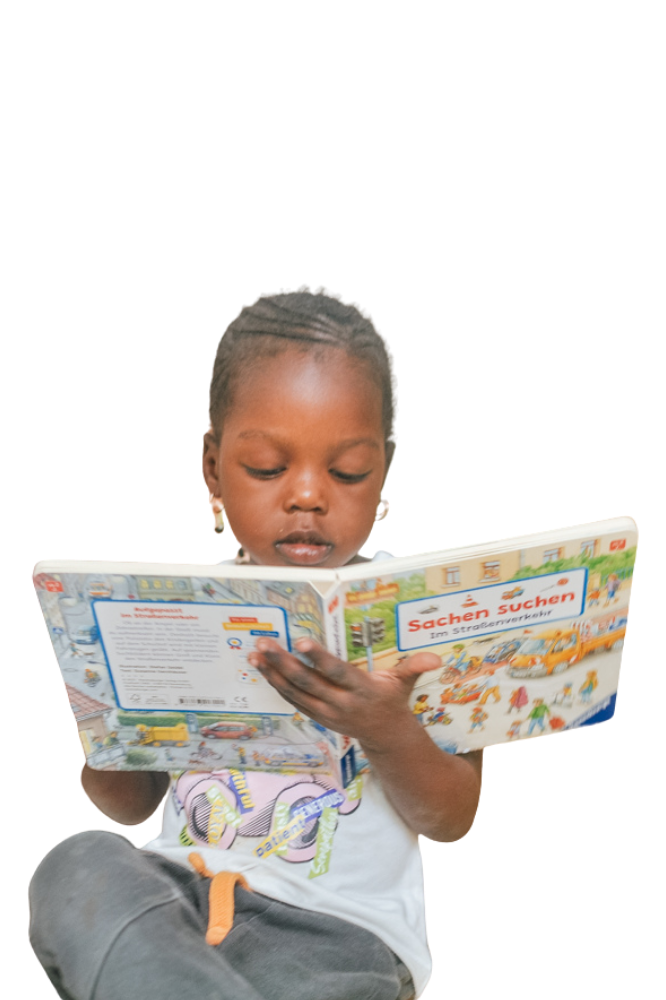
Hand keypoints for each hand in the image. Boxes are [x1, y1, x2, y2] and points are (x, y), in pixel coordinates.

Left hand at [249, 638, 440, 750]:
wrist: (386, 738)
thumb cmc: (394, 701)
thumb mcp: (405, 684)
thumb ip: (414, 667)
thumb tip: (436, 659)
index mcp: (363, 690)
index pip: (337, 672)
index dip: (319, 658)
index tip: (301, 641)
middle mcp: (341, 703)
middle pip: (308, 683)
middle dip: (284, 663)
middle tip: (265, 644)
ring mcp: (326, 712)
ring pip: (294, 692)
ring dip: (273, 673)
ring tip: (256, 654)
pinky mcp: (316, 716)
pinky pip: (291, 700)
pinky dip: (275, 684)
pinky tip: (262, 668)